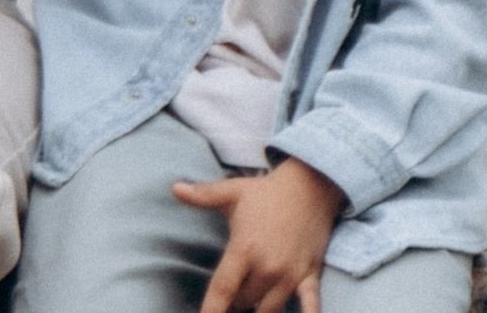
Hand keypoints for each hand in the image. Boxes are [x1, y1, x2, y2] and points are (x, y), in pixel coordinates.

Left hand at [174, 158, 343, 312]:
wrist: (310, 186)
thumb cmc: (266, 192)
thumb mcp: (232, 191)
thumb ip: (203, 195)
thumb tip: (175, 189)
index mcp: (245, 248)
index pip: (222, 289)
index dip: (211, 310)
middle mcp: (268, 266)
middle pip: (243, 302)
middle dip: (234, 300)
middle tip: (231, 287)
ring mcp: (291, 274)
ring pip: (269, 310)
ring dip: (257, 309)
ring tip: (250, 297)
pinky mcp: (311, 275)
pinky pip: (312, 306)